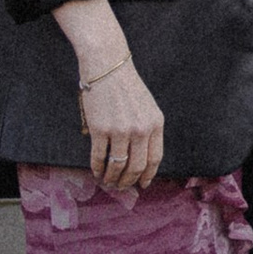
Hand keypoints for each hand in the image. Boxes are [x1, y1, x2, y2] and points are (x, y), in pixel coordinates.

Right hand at [56, 2, 164, 192]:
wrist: (107, 66)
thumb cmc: (127, 86)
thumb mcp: (147, 106)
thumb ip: (147, 130)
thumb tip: (140, 159)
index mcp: (156, 123)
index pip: (155, 158)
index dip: (148, 175)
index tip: (142, 184)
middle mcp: (141, 129)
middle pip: (136, 167)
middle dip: (128, 182)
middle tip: (121, 187)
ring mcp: (120, 130)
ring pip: (117, 166)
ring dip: (112, 179)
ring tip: (108, 182)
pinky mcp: (100, 129)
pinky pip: (99, 157)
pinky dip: (97, 168)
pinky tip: (96, 171)